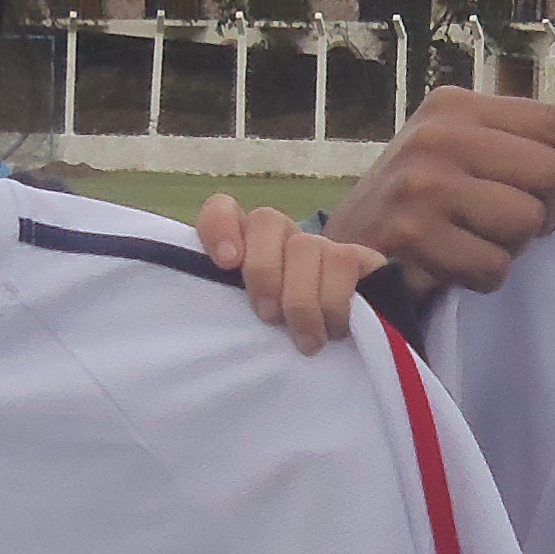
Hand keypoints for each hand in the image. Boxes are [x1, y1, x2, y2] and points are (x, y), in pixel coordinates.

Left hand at [193, 198, 391, 354]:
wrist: (356, 343)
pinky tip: (334, 330)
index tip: (226, 264)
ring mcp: (320, 245)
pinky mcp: (356, 257)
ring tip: (304, 340)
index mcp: (247, 248)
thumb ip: (227, 307)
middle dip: (264, 271)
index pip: (223, 210)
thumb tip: (198, 315)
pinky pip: (341, 262)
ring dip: (300, 301)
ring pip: (304, 246)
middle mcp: (282, 238)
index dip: (220, 227)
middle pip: (266, 220)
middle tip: (268, 317)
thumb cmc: (285, 339)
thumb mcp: (249, 325)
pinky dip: (332, 303)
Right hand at [321, 89, 554, 300]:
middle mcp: (437, 136)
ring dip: (510, 247)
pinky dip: (483, 278)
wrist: (340, 253)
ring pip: (525, 224)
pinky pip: (494, 267)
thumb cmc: (420, 206)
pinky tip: (450, 266)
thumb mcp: (463, 157)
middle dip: (545, 212)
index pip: (554, 122)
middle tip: (511, 222)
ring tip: (472, 241)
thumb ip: (522, 150)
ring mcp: (422, 185)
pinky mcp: (414, 236)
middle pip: (549, 178)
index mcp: (455, 106)